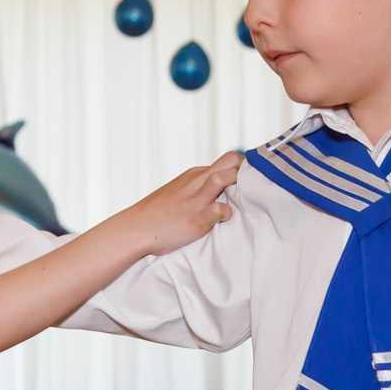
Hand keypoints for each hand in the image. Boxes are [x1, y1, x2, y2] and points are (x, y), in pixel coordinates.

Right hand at [116, 152, 243, 255]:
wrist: (136, 228)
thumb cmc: (157, 213)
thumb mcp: (178, 191)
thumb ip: (197, 187)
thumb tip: (219, 189)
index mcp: (194, 175)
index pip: (226, 161)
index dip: (242, 168)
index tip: (251, 178)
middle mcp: (196, 183)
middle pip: (229, 161)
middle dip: (245, 169)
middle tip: (254, 184)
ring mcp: (196, 200)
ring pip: (222, 178)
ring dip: (236, 183)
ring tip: (243, 197)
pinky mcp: (196, 219)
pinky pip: (218, 210)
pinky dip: (226, 213)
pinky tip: (225, 218)